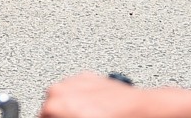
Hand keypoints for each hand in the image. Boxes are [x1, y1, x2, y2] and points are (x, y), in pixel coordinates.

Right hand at [40, 73, 165, 117]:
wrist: (141, 110)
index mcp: (55, 106)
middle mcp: (60, 89)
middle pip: (50, 109)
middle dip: (60, 117)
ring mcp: (73, 81)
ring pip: (61, 98)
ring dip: (70, 108)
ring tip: (88, 117)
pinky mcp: (86, 76)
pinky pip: (75, 90)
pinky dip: (80, 99)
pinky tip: (94, 110)